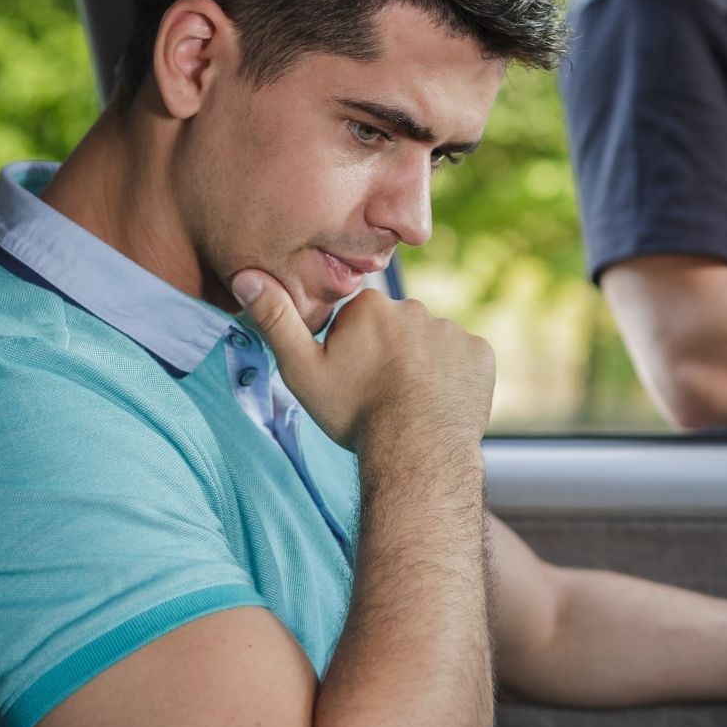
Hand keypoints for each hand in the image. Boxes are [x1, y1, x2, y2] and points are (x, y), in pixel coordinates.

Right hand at [231, 268, 495, 450]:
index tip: (353, 381)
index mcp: (371, 305)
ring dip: (423, 368)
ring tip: (412, 405)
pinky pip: (464, 362)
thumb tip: (246, 275)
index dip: (352, 353)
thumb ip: (275, 321)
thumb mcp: (302, 370)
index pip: (359, 321)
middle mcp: (415, 307)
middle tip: (382, 396)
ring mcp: (452, 330)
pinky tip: (440, 404)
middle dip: (389, 356)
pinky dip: (455, 379)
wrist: (416, 450)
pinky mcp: (481, 354)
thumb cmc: (355, 414)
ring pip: (431, 347)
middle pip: (397, 330)